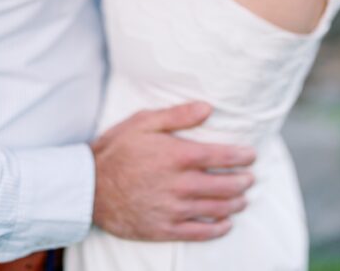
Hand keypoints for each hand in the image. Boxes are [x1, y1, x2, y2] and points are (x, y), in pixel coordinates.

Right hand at [91, 101, 255, 241]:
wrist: (89, 188)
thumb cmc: (115, 151)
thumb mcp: (141, 123)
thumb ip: (176, 115)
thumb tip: (207, 107)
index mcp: (176, 156)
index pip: (222, 156)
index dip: (242, 156)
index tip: (251, 155)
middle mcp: (179, 184)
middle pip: (226, 185)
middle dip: (243, 181)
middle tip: (249, 178)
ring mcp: (174, 209)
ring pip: (218, 209)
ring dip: (236, 204)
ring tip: (241, 199)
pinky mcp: (166, 229)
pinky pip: (201, 232)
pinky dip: (219, 228)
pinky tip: (225, 223)